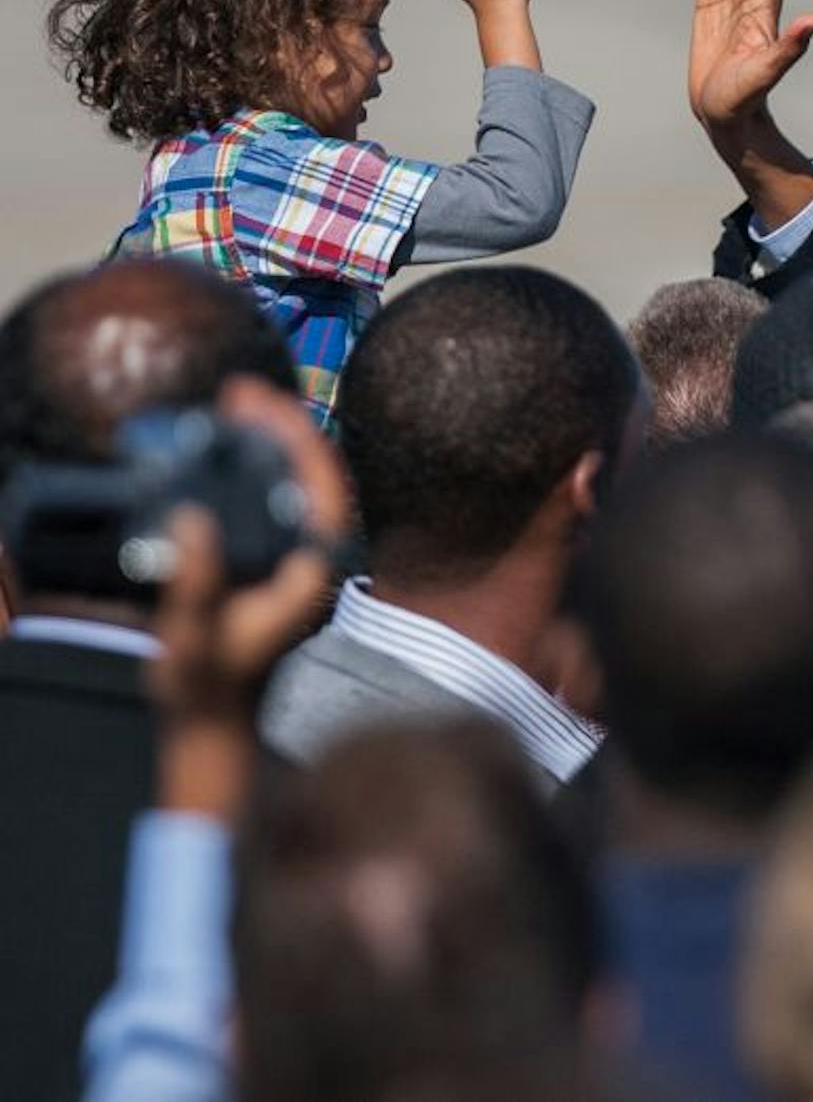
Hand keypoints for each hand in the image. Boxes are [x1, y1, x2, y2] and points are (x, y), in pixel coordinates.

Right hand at [150, 378, 350, 816]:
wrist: (218, 721)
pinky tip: (232, 446)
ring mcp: (300, 559)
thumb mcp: (192, 641)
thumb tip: (195, 525)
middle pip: (314, 475)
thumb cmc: (208, 686)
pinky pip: (279, 501)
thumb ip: (194, 588)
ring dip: (271, 442)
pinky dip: (260, 468)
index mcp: (311, 573)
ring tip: (234, 405)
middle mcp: (316, 561)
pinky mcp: (280, 561)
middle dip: (281, 426)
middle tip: (240, 390)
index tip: (258, 404)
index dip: (293, 437)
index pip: (321, 489)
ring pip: (299, 484)